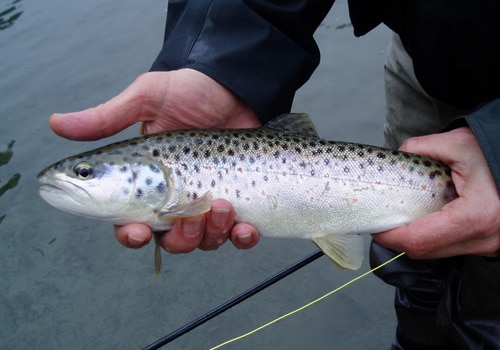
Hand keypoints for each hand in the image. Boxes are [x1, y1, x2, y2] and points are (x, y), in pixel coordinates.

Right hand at [50, 69, 260, 251]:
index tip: (139, 232)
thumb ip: (106, 118)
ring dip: (212, 234)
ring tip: (224, 205)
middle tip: (191, 215)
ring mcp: (209, 202)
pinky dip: (242, 238)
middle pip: (170, 241)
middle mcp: (176, 199)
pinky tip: (246, 227)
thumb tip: (55, 124)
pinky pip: (239, 235)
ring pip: (204, 242)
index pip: (131, 221)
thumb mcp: (146, 99)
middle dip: (181, 238)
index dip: (131, 235)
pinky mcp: (241, 202)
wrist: (236, 86)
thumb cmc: (189, 90)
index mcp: (147, 183)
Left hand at [373, 127, 499, 258]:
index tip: (375, 226)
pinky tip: (425, 219)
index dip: (391, 236)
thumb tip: (398, 154)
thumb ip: (422, 147)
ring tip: (401, 218)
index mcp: (477, 216)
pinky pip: (451, 247)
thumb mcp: (460, 143)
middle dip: (399, 239)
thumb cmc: (497, 153)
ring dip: (415, 239)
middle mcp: (485, 239)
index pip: (419, 240)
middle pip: (425, 251)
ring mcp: (490, 246)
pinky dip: (433, 237)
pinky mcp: (489, 244)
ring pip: (437, 253)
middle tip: (383, 222)